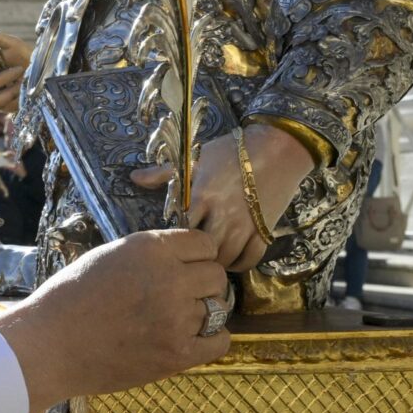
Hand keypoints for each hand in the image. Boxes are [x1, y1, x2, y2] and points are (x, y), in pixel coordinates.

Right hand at [0, 228, 230, 410]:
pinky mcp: (178, 354)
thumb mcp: (109, 256)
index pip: (204, 243)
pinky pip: (220, 341)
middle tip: (180, 296)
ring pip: (220, 308)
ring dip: (203, 311)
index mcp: (151, 248)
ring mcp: (177, 318)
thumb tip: (182, 258)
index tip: (183, 268)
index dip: (195, 256)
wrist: (48, 345)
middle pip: (216, 276)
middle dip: (202, 283)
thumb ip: (150, 254)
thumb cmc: (69, 299)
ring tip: (177, 319)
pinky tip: (191, 338)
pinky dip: (211, 338)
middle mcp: (170, 278)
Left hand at [132, 123, 312, 271]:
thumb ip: (164, 173)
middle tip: (190, 258)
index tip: (172, 242)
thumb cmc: (232, 151)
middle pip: (204, 250)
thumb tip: (134, 178)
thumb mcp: (196, 158)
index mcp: (201, 196)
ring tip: (208, 261)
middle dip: (196, 257)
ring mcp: (246, 225)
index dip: (175, 240)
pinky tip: (233, 261)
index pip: (181, 230)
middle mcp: (223, 215)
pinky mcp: (265, 230)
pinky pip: (252, 258)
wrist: (278, 147)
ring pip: (227, 258)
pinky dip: (242, 264)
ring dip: (216, 263)